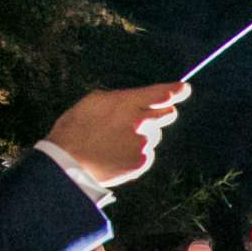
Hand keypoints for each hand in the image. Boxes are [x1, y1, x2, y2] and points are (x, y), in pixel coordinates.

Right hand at [45, 83, 189, 186]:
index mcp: (126, 103)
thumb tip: (136, 99)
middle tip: (141, 119)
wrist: (67, 161)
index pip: (160, 94)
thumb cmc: (76, 128)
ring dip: (141, 136)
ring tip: (115, 142)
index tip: (184, 88)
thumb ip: (121, 99)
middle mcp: (140, 122)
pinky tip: (117, 154)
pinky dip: (135, 153)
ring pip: (153, 135)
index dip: (175, 90)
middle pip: (166, 113)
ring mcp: (143, 143)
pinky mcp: (142, 161)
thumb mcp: (94, 102)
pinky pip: (146, 153)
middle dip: (160, 113)